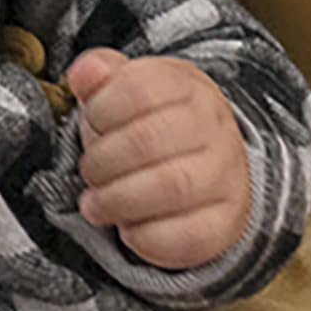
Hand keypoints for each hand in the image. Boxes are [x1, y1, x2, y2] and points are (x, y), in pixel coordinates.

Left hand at [67, 48, 249, 269]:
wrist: (211, 171)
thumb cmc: (156, 130)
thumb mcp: (128, 93)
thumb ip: (102, 79)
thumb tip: (85, 73)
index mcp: (187, 88)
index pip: (138, 89)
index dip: (101, 111)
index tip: (94, 125)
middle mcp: (213, 128)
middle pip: (147, 140)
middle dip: (102, 162)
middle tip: (89, 174)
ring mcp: (225, 176)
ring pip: (171, 187)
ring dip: (117, 200)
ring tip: (96, 204)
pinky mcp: (225, 223)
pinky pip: (187, 236)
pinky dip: (145, 238)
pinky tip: (128, 230)